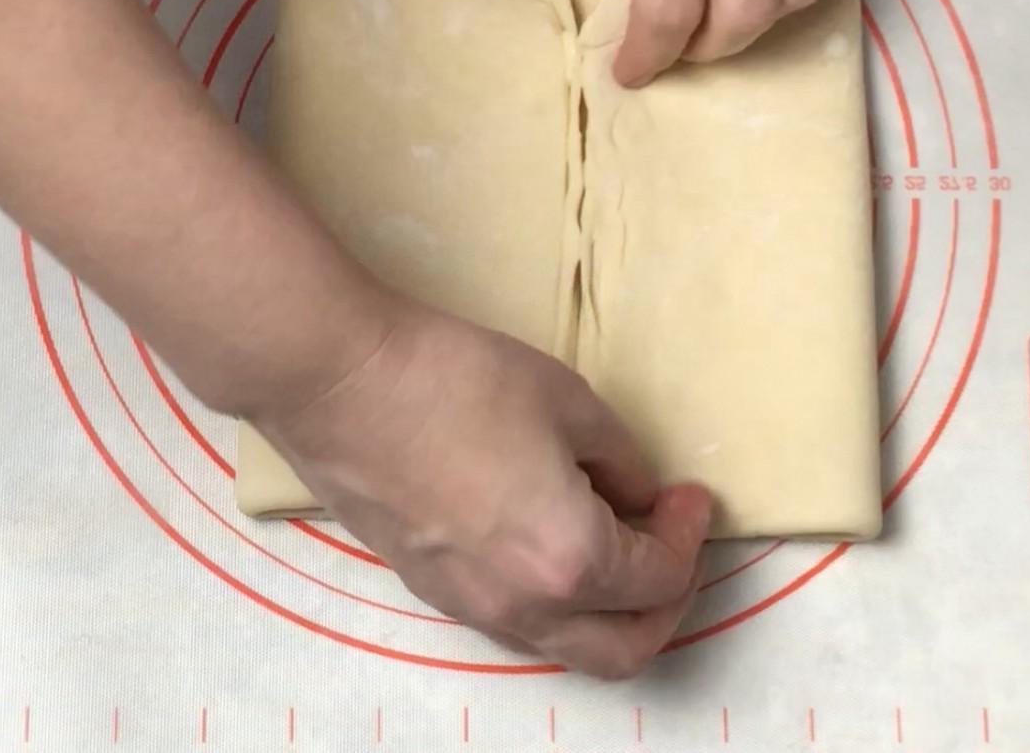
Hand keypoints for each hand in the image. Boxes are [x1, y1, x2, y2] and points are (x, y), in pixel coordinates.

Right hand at [256, 302, 712, 678]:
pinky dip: (555, 600)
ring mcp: (470, 607)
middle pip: (624, 650)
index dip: (688, 535)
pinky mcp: (431, 589)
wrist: (340, 384)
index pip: (659, 580)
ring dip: (608, 610)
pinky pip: (516, 622)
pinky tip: (548, 538)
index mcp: (570, 560)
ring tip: (613, 540)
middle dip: (666, 605)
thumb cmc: (457, 380)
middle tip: (670, 544)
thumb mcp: (569, 401)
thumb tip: (634, 495)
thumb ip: (621, 461)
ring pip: (566, 646)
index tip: (689, 495)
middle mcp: (524, 606)